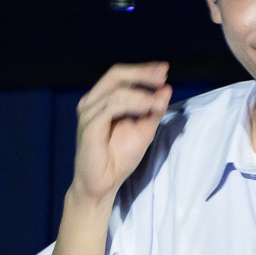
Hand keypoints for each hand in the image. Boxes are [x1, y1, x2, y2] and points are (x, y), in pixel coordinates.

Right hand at [72, 62, 171, 205]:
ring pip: (116, 90)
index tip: (164, 70)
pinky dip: (132, 103)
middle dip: (142, 73)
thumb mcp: (143, 130)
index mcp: (102, 100)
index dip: (143, 70)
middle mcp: (92, 102)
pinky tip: (147, 107)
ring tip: (157, 102)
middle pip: (116, 75)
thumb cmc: (118, 159)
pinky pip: (111, 107)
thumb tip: (166, 88)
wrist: (102, 184)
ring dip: (141, 93)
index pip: (121, 75)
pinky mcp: (89, 126)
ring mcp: (89, 113)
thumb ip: (153, 110)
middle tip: (162, 75)